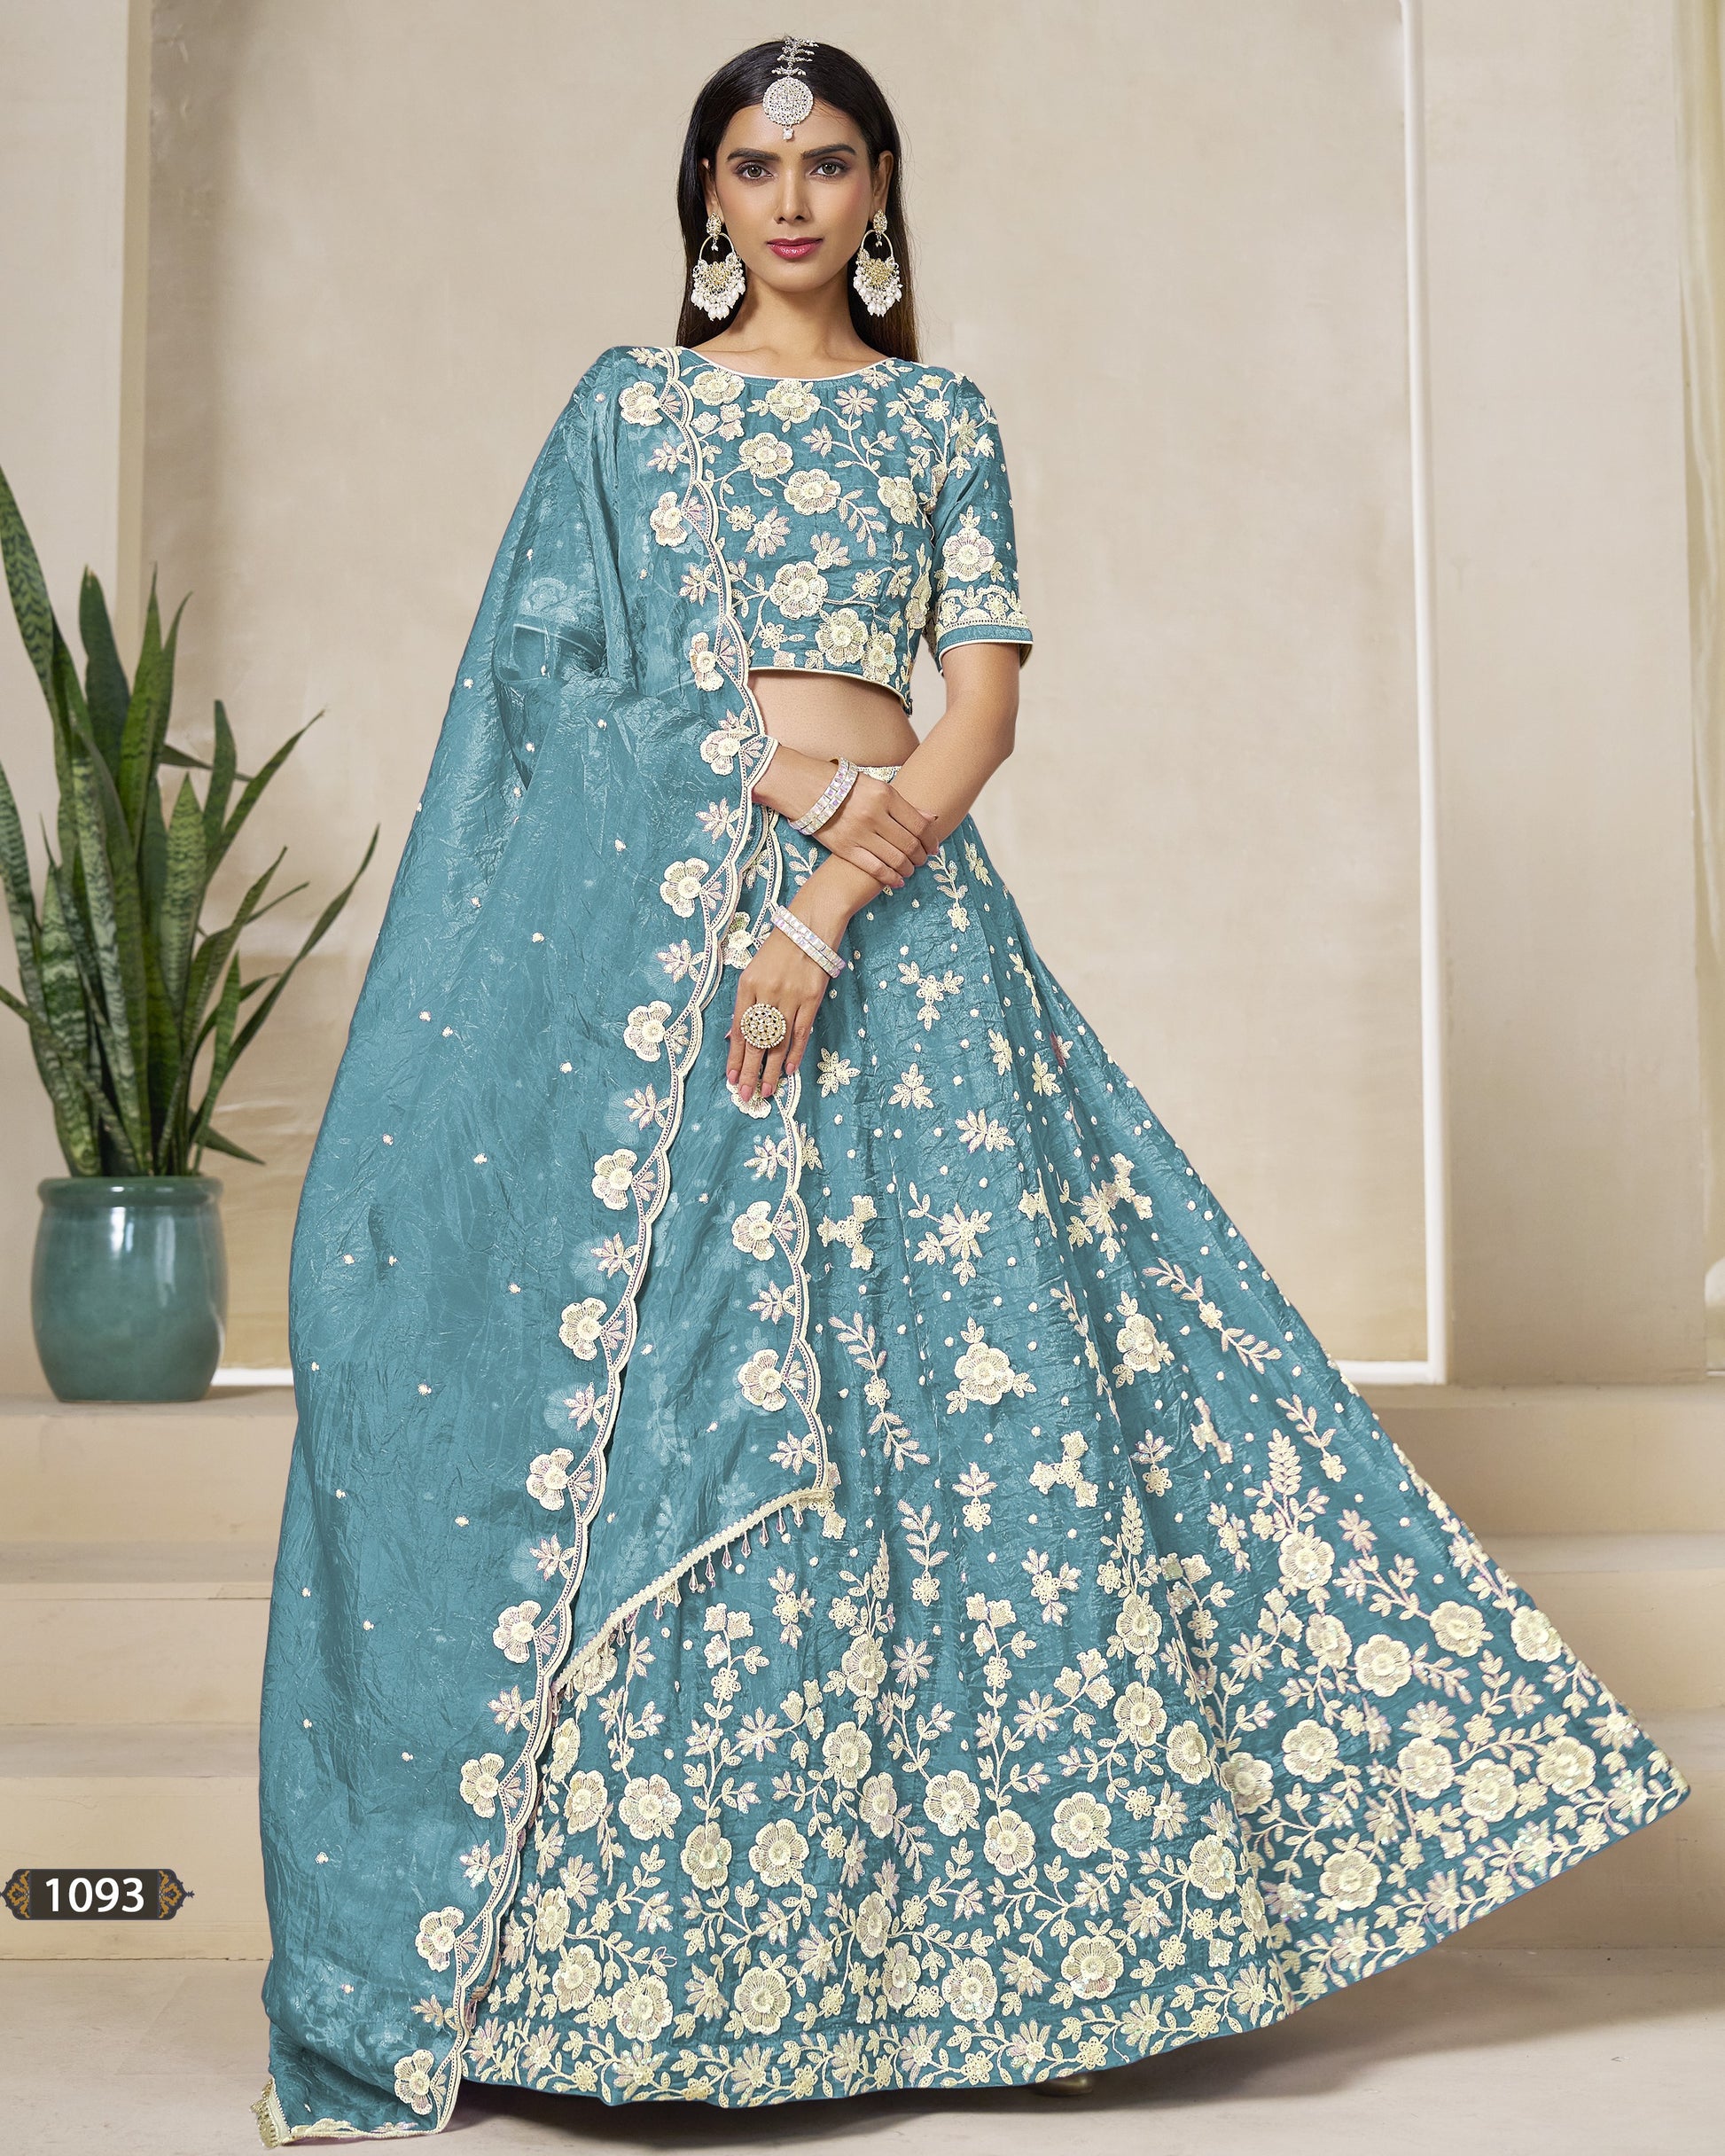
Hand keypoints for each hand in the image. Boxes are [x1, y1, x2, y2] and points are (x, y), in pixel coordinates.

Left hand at [727, 925, 832, 1102]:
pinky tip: (789, 1070)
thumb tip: (737, 1036)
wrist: (810, 926)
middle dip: (748, 1071)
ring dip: (771, 1069)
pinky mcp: (811, 1000)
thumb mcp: (754, 971)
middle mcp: (766, 993)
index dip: (734, 1057)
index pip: (738, 1030)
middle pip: (756, 1041)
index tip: (730, 1079)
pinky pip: (801, 1033)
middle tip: (745, 1095)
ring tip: (766, 1090)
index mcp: (747, 986)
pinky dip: (795, 1053)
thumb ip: (746, 1004)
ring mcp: (790, 997)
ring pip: (778, 1042)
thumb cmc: (779, 949)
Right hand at [812, 769, 935, 894]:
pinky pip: (876, 868)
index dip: (931, 840)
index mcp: (886, 796)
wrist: (808, 790)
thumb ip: (903, 805)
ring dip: (908, 868)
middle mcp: (875, 814)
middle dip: (921, 856)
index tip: (934, 847)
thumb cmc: (846, 787)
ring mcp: (860, 833)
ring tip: (910, 869)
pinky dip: (891, 877)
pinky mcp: (846, 849)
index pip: (919, 824)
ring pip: (896, 858)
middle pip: (910, 844)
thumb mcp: (877, 787)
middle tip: (923, 860)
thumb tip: (932, 819)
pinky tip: (897, 881)